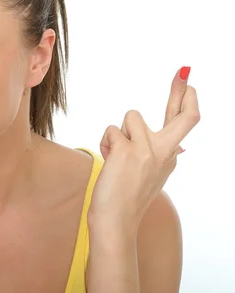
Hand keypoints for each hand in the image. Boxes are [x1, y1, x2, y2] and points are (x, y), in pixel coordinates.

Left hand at [89, 66, 199, 235]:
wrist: (116, 220)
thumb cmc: (127, 198)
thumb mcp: (152, 176)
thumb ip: (163, 157)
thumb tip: (181, 147)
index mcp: (170, 157)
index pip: (185, 123)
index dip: (186, 100)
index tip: (187, 83)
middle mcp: (165, 152)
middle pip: (183, 115)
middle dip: (181, 90)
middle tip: (183, 72)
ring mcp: (148, 150)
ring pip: (131, 117)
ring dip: (118, 132)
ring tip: (115, 155)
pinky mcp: (127, 150)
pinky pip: (112, 130)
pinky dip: (105, 142)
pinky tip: (108, 160)